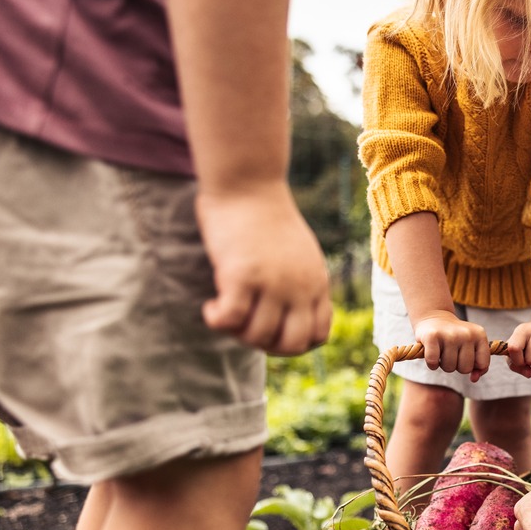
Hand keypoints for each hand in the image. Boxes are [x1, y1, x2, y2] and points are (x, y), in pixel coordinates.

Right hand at [196, 186, 331, 355]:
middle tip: (245, 326)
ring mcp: (273, 283)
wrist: (249, 183)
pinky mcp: (242, 274)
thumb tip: (287, 314)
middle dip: (265, 346)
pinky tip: (211, 306)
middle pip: (291, 345)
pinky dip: (217, 320)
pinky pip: (230, 319)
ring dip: (236, 333)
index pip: (318, 336)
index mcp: (317, 282)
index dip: (292, 343)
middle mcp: (300, 287)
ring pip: (257, 337)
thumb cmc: (268, 218)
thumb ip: (301, 284)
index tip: (270, 328)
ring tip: (225, 311)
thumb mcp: (300, 254)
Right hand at [412, 312, 488, 378]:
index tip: (465, 357)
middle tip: (451, 354)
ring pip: (449, 368)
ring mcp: (449, 334)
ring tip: (442, 352)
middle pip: (465, 369)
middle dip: (457, 366)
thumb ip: (479, 365)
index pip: (482, 364)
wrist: (434, 318)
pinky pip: (433, 362)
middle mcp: (467, 333)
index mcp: (480, 335)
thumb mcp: (472, 346)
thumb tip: (474, 379)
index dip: (473, 366)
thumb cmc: (455, 337)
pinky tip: (432, 355)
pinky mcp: (432, 336)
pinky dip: (431, 364)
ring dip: (443, 365)